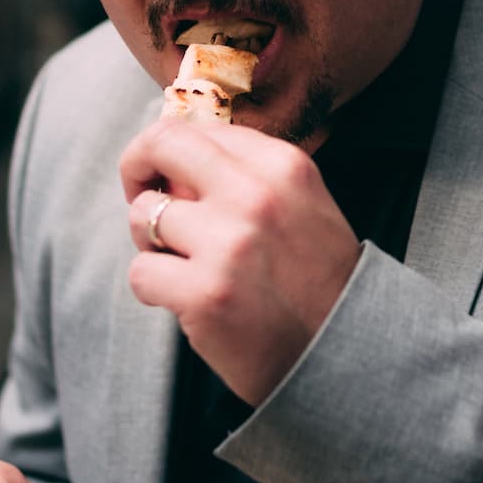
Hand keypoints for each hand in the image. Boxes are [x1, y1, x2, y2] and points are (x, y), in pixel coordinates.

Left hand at [121, 118, 362, 404]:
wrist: (345, 354)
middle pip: (162, 144)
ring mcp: (229, 244)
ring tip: (184, 266)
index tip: (170, 180)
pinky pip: (141, 273)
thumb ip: (245, 175)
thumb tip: (171, 158)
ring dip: (151, 244)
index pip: (198, 128)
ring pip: (142, 215)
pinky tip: (187, 301)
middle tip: (144, 200)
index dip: (171, 153)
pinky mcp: (205, 294)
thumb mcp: (300, 204)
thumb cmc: (316, 281)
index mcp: (283, 165)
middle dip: (137, 168)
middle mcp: (256, 194)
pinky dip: (154, 290)